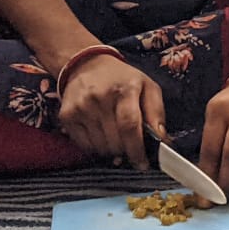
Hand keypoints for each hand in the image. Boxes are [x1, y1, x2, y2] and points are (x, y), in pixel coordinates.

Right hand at [57, 55, 165, 170]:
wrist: (87, 65)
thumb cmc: (122, 79)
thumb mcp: (147, 86)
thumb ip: (157, 112)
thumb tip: (162, 140)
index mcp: (125, 88)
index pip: (129, 125)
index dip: (137, 149)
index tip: (142, 163)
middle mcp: (100, 97)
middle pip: (115, 141)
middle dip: (127, 151)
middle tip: (131, 147)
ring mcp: (81, 107)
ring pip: (100, 147)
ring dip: (112, 151)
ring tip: (116, 137)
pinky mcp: (66, 116)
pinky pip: (85, 146)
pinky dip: (96, 148)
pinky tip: (101, 135)